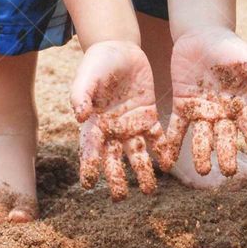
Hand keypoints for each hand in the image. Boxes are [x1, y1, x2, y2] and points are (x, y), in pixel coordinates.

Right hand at [71, 41, 165, 200]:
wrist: (118, 49)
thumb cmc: (96, 63)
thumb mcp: (86, 77)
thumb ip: (81, 95)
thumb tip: (79, 116)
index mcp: (94, 123)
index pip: (89, 149)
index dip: (88, 167)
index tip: (88, 186)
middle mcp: (112, 130)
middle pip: (114, 158)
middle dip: (116, 178)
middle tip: (120, 198)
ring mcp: (131, 125)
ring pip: (137, 153)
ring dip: (142, 171)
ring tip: (149, 191)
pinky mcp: (148, 116)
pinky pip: (156, 137)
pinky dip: (161, 151)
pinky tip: (168, 164)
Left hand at [163, 28, 246, 175]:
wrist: (201, 36)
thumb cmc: (229, 47)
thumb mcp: (246, 58)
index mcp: (241, 103)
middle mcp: (223, 113)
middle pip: (226, 138)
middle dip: (227, 154)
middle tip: (228, 172)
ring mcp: (202, 111)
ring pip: (203, 137)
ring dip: (202, 154)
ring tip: (201, 171)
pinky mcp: (183, 106)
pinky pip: (177, 128)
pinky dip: (172, 143)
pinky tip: (167, 160)